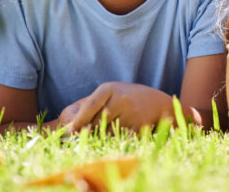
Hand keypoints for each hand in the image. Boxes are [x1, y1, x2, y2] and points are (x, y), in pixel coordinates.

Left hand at [57, 82, 177, 131]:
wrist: (158, 104)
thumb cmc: (127, 100)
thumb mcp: (110, 95)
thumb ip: (91, 107)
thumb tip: (69, 128)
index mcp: (109, 88)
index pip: (90, 105)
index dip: (79, 120)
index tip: (70, 131)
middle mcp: (120, 99)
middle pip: (97, 122)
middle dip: (91, 130)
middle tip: (88, 135)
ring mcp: (131, 113)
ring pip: (107, 133)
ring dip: (104, 136)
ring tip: (112, 128)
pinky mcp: (139, 126)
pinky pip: (119, 139)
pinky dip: (116, 140)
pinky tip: (122, 133)